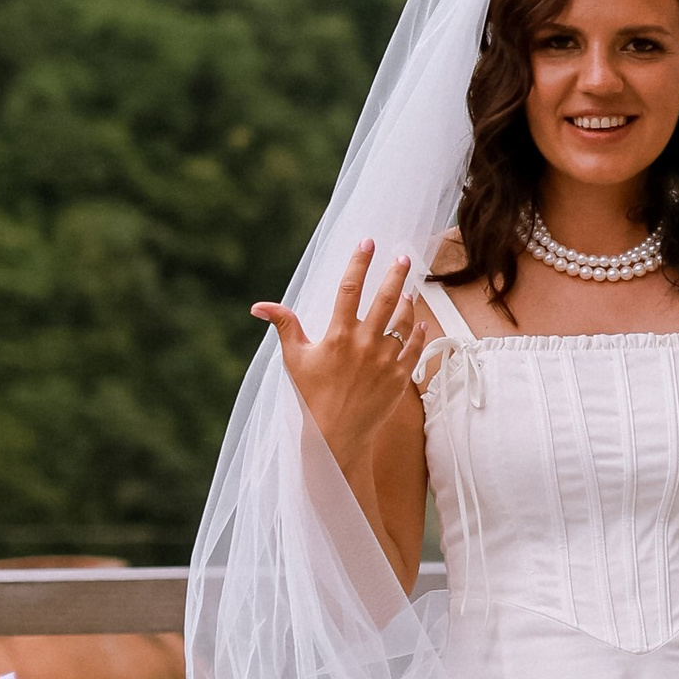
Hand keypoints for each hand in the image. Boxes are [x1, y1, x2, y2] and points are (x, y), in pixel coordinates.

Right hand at [253, 244, 426, 469]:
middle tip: (404, 256)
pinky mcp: (401, 377)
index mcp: (338, 335)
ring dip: (408, 302)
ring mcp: (386, 360)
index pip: (350, 288)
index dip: (359, 261)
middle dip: (396, 273)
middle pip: (386, 298)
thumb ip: (284, 325)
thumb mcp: (295, 358)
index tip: (368, 241)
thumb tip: (258, 306)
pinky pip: (415, 347)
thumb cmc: (312, 395)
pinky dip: (419, 332)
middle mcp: (365, 344)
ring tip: (409, 290)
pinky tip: (420, 322)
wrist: (337, 436)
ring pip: (404, 321)